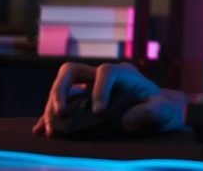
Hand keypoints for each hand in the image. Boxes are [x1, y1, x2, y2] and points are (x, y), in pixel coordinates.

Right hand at [32, 62, 187, 136]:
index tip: (98, 112)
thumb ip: (150, 112)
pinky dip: (49, 117)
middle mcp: (101, 76)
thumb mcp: (162, 111)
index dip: (99, 89)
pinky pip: (60, 106)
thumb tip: (126, 120)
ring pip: (61, 87)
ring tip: (50, 128)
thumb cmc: (160, 109)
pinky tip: (40, 130)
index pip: (105, 71)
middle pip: (72, 70)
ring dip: (52, 105)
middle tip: (61, 112)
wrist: (155, 114)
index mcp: (123, 73)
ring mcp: (88, 88)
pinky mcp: (81, 103)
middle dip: (61, 89)